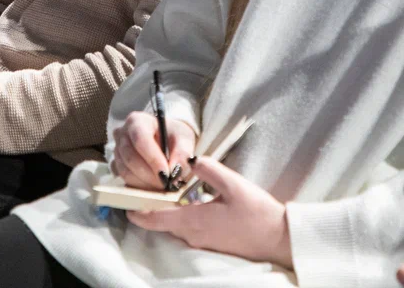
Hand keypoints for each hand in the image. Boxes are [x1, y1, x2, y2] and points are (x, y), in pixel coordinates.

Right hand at [111, 111, 196, 191]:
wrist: (166, 139)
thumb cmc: (173, 136)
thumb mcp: (183, 139)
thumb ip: (182, 153)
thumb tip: (176, 170)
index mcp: (137, 121)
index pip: (140, 139)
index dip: (152, 158)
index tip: (166, 173)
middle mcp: (122, 134)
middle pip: (130, 157)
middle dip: (150, 174)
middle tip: (166, 184)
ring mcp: (116, 150)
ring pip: (125, 170)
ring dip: (145, 182)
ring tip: (162, 186)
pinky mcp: (115, 164)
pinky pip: (123, 178)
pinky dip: (138, 186)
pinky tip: (152, 186)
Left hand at [127, 156, 291, 268]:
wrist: (278, 239)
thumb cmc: (257, 212)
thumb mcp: (234, 184)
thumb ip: (209, 170)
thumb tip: (190, 159)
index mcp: (194, 219)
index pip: (156, 218)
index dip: (138, 212)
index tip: (125, 203)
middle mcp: (194, 234)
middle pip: (163, 222)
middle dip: (151, 208)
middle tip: (143, 190)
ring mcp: (203, 241)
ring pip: (176, 226)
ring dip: (167, 213)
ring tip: (164, 193)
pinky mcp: (212, 243)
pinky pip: (188, 230)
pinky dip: (181, 217)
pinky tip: (188, 203)